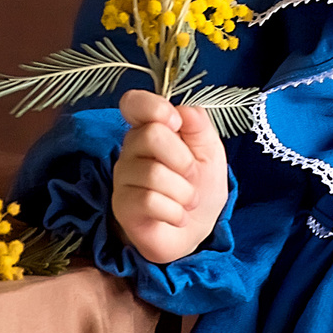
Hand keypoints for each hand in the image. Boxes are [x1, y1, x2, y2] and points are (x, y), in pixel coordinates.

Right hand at [111, 89, 230, 264]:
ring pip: (153, 173)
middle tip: (192, 176)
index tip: (176, 123)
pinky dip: (175, 212)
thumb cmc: (200, 186)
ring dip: (184, 192)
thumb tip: (182, 110)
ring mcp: (123, 177)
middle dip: (184, 160)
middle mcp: (131, 148)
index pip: (133, 102)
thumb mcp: (210, 151)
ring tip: (187, 201)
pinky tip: (177, 216)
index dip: (153, 107)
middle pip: (152, 135)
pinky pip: (149, 201)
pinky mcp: (122, 206)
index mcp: (151, 127)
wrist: (195, 230)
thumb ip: (199, 125)